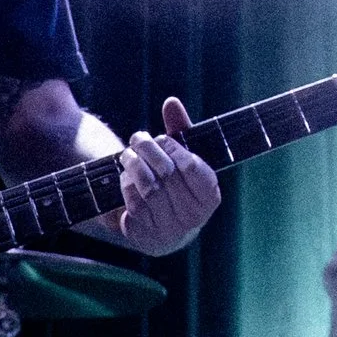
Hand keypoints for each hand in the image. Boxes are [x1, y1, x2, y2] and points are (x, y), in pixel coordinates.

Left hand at [115, 97, 220, 255]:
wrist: (163, 227)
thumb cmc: (177, 184)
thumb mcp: (184, 158)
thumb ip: (180, 131)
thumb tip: (171, 102)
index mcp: (210, 196)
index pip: (192, 167)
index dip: (173, 148)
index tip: (161, 138)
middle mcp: (192, 216)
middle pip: (167, 173)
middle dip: (148, 150)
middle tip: (138, 138)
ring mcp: (168, 228)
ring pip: (147, 186)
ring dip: (134, 164)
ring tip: (129, 153)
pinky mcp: (145, 234)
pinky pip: (132, 200)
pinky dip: (127, 183)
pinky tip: (127, 176)